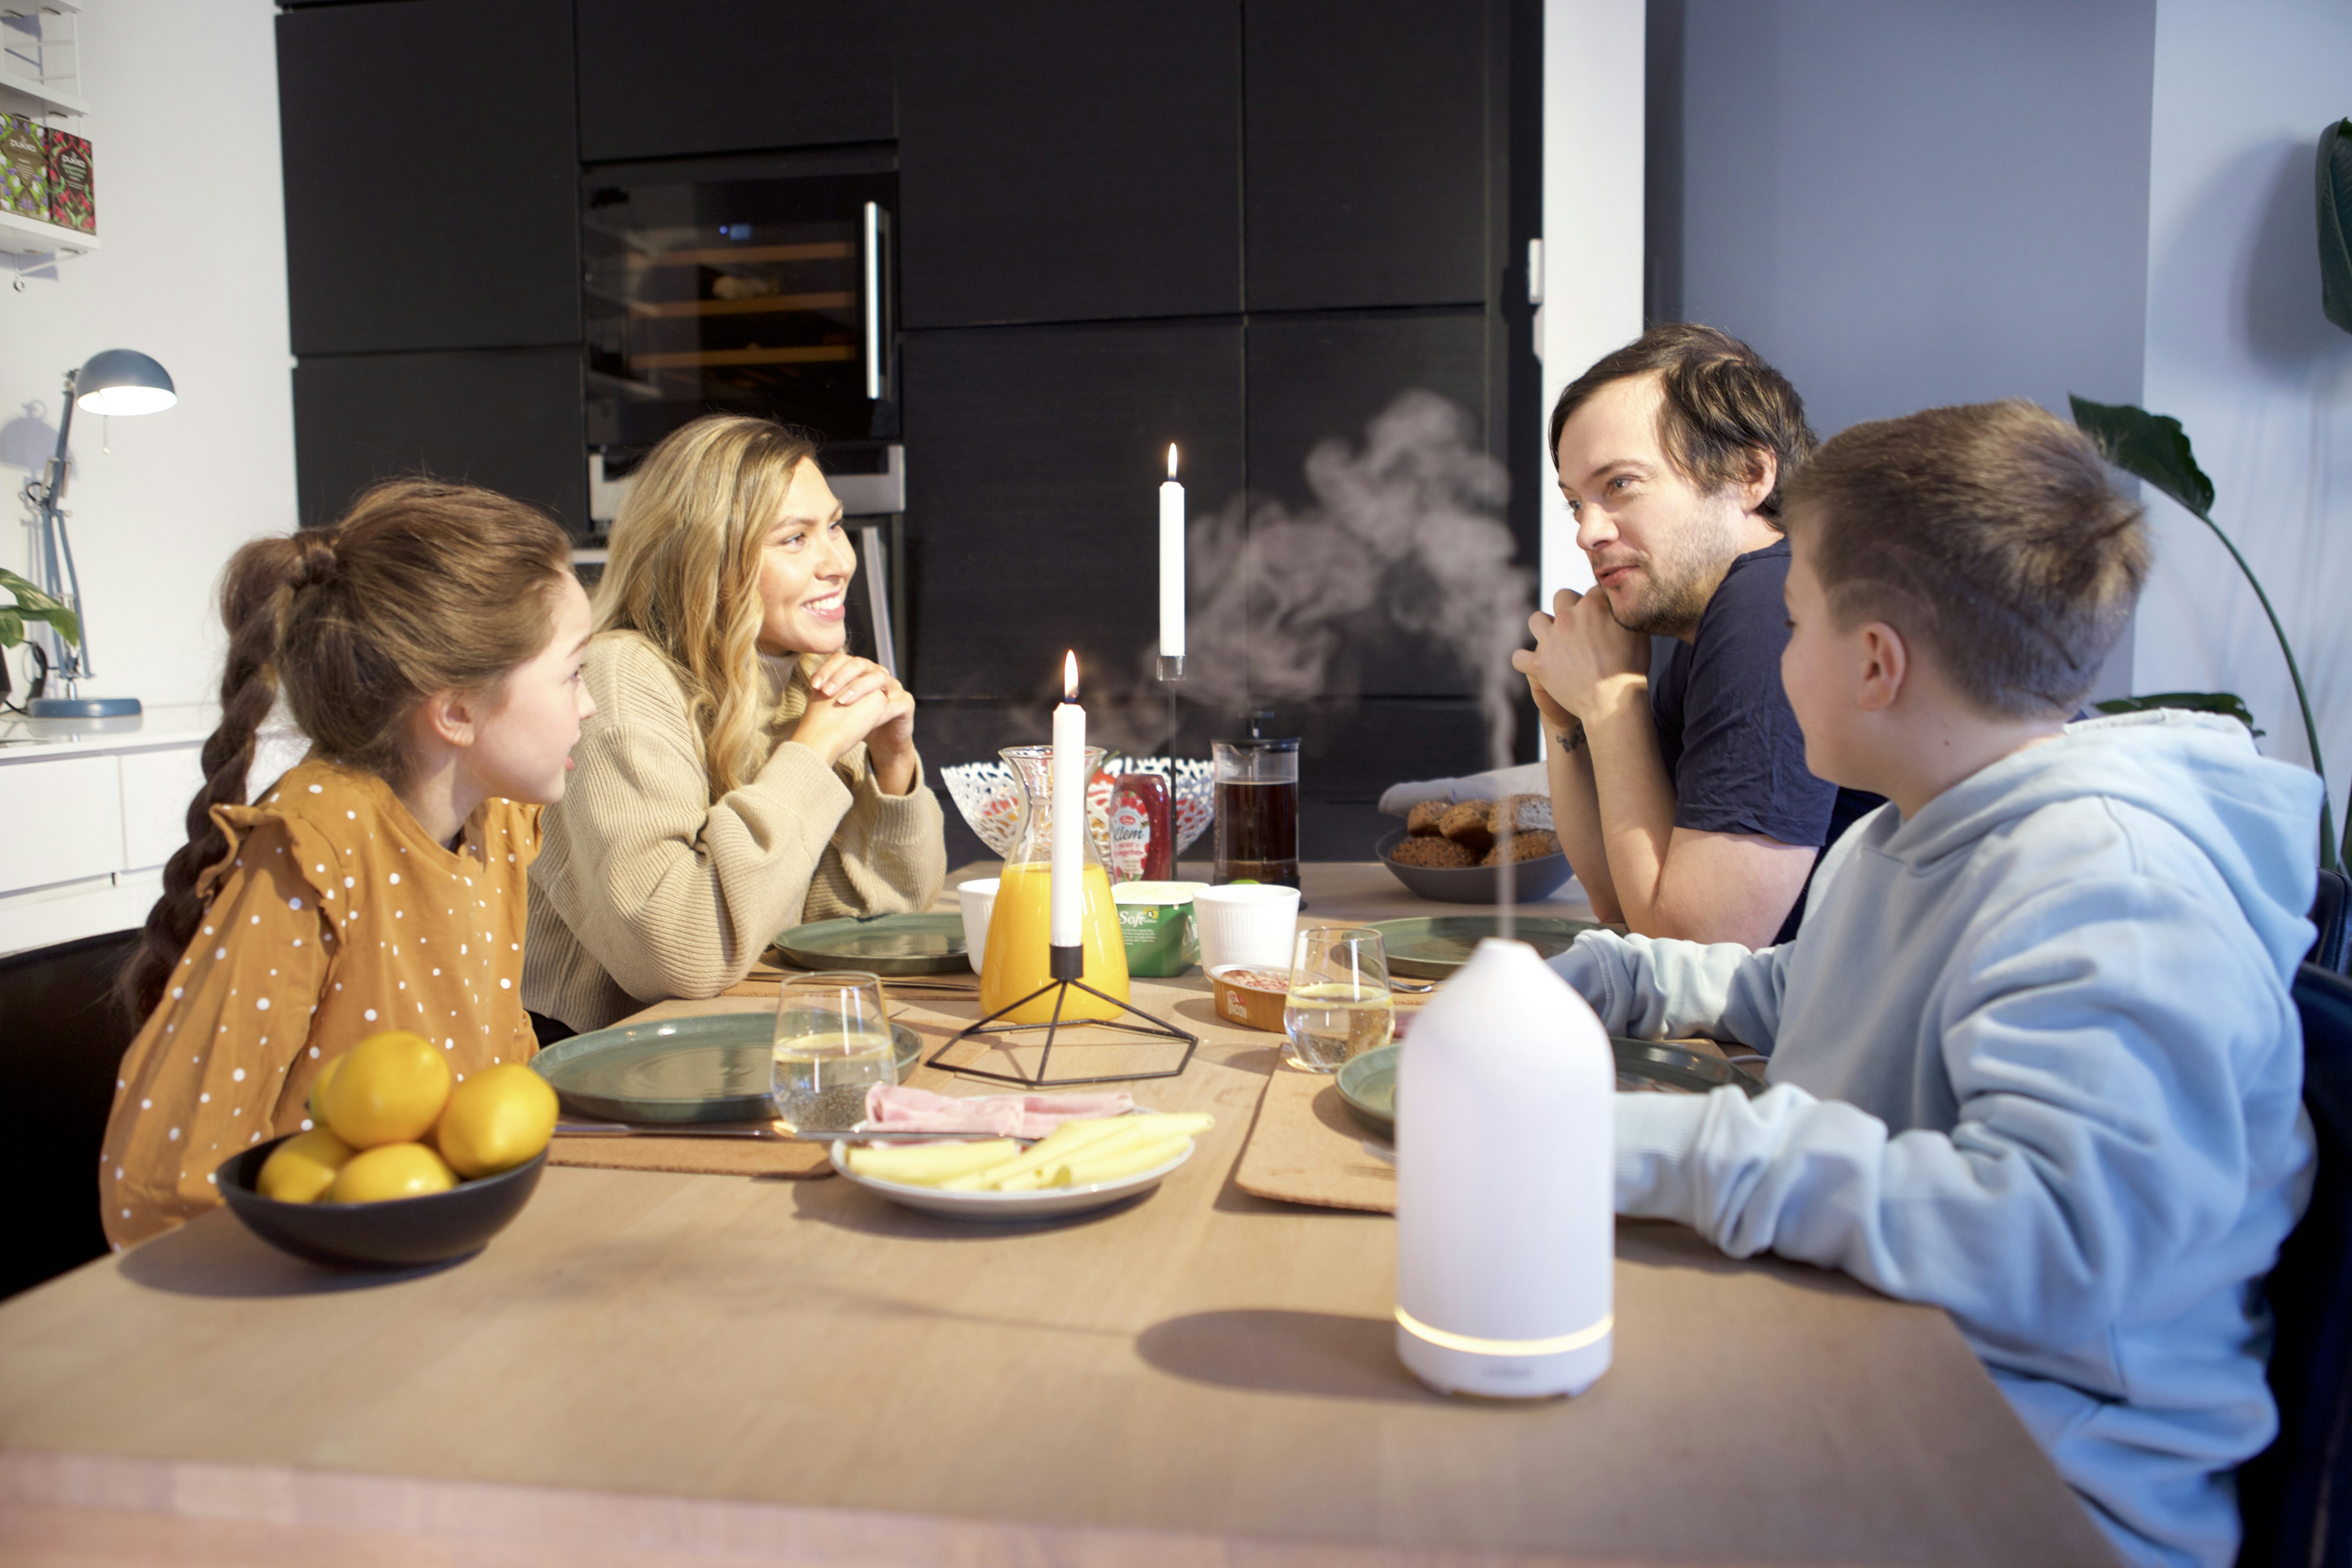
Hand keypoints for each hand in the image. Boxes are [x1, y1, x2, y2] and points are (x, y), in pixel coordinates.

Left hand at [792, 654, 915, 770]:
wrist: (883, 741)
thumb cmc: (859, 722)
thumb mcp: (841, 706)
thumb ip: (832, 694)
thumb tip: (812, 685)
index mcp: (863, 671)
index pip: (844, 659)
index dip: (828, 669)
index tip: (813, 685)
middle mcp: (879, 674)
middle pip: (861, 664)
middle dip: (841, 676)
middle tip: (826, 691)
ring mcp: (895, 687)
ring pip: (879, 678)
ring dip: (858, 688)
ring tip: (842, 702)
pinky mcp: (906, 703)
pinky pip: (894, 703)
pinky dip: (880, 710)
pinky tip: (866, 719)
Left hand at [1509, 588, 1649, 723]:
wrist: (1612, 700)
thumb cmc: (1631, 669)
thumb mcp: (1637, 634)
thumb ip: (1626, 615)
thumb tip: (1624, 605)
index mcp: (1594, 605)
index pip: (1592, 591)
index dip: (1597, 602)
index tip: (1600, 614)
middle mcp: (1568, 617)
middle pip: (1562, 597)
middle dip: (1568, 607)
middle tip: (1578, 626)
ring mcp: (1550, 639)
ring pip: (1536, 620)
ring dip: (1543, 628)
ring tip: (1553, 641)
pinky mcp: (1539, 663)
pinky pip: (1519, 657)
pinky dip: (1525, 661)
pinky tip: (1534, 665)